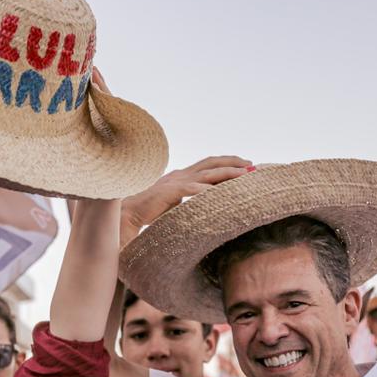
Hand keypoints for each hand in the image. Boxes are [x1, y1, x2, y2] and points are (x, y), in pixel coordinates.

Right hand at [120, 156, 253, 245]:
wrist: (125, 214)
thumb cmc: (145, 212)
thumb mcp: (169, 204)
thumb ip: (183, 201)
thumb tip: (196, 208)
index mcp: (179, 177)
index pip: (207, 165)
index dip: (225, 164)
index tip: (243, 166)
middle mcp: (179, 175)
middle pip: (211, 162)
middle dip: (233, 162)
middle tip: (252, 165)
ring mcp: (175, 182)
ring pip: (208, 173)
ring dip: (229, 172)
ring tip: (246, 174)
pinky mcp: (171, 192)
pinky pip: (195, 190)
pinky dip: (211, 190)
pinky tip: (225, 193)